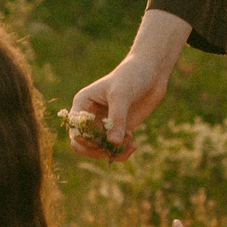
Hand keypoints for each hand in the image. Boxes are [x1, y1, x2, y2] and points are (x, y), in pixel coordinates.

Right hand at [69, 11, 190, 159]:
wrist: (151, 73)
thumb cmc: (131, 76)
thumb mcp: (121, 95)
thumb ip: (117, 119)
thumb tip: (112, 143)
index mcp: (83, 104)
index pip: (74, 128)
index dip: (84, 138)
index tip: (102, 138)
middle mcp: (90, 116)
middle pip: (81, 144)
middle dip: (97, 149)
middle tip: (114, 146)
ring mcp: (104, 125)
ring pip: (98, 150)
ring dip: (112, 152)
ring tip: (130, 144)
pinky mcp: (118, 131)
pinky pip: (113, 150)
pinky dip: (121, 153)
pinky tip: (133, 145)